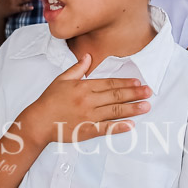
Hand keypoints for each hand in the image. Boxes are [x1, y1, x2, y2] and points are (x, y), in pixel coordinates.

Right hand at [21, 53, 151, 145]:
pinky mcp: (86, 130)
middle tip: (149, 92)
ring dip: (132, 109)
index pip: (109, 83)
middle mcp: (88, 100)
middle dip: (134, 94)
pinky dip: (119, 127)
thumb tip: (88, 56)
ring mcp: (88, 116)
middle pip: (116, 96)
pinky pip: (106, 128)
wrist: (38, 122)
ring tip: (146, 106)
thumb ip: (77, 69)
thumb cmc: (49, 101)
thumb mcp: (61, 80)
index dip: (125, 83)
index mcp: (83, 87)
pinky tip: (131, 125)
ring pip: (115, 111)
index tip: (138, 82)